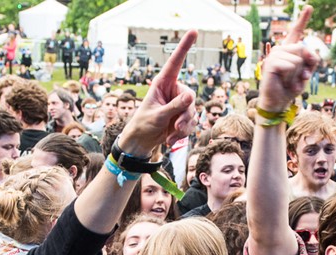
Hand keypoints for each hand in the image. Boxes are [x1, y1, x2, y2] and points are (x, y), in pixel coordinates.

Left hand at [114, 30, 197, 156]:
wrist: (141, 142)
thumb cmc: (143, 124)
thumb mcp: (158, 115)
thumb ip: (174, 106)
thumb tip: (191, 97)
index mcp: (162, 83)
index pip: (175, 62)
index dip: (184, 46)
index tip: (194, 31)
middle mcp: (172, 91)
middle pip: (190, 97)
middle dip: (186, 114)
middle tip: (177, 126)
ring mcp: (178, 104)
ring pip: (192, 112)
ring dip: (184, 126)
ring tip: (171, 135)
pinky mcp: (182, 116)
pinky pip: (192, 123)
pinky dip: (183, 133)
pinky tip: (170, 139)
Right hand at [256, 7, 318, 112]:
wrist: (278, 102)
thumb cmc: (291, 87)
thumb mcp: (306, 73)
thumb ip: (311, 61)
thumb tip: (308, 51)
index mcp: (289, 50)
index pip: (297, 32)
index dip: (303, 19)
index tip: (309, 7)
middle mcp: (281, 49)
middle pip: (303, 49)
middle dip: (305, 67)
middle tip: (297, 79)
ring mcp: (275, 56)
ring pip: (298, 59)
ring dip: (297, 75)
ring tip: (289, 82)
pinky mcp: (271, 64)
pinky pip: (291, 65)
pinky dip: (291, 77)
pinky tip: (284, 83)